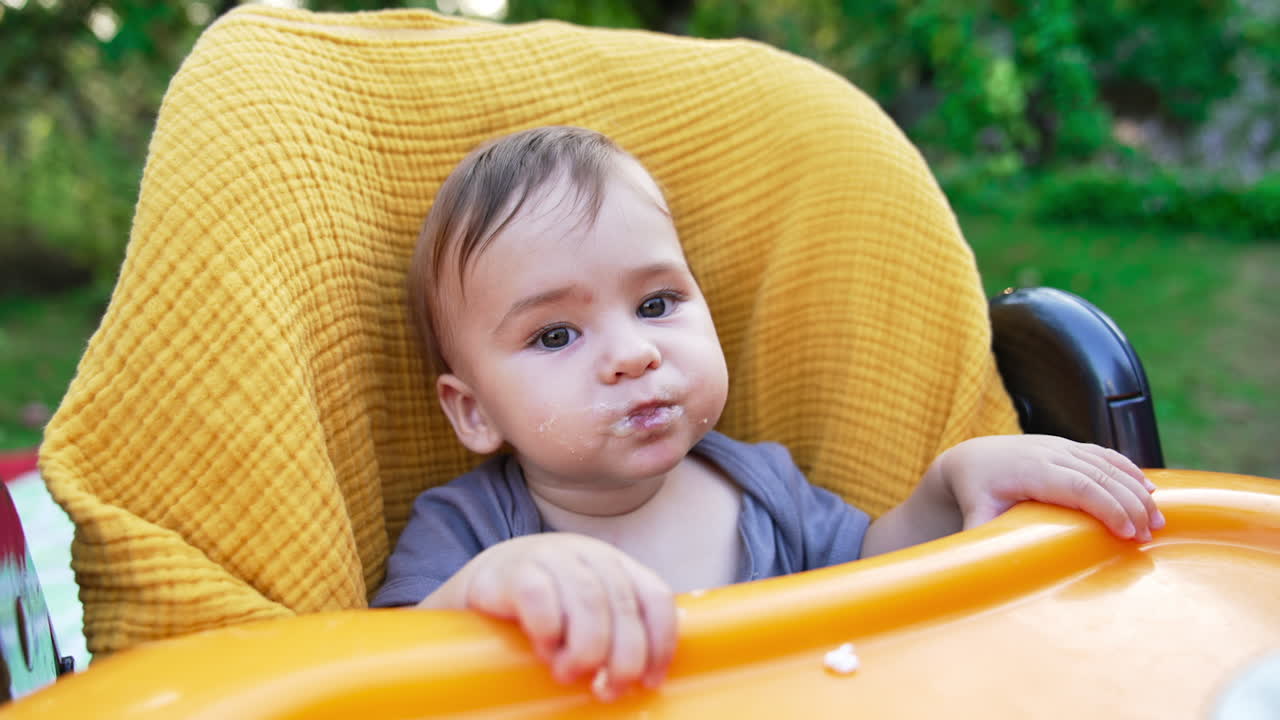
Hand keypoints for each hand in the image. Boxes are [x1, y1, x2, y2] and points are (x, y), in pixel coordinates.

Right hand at [419, 533, 675, 700]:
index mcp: (618, 566)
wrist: (487, 579)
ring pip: (588, 602)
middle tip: (606, 690)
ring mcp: (553, 556)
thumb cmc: (547, 607)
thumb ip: (617, 630)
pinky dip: (549, 630)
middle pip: (623, 607)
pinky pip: (540, 597)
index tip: (648, 682)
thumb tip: (640, 681)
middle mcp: (591, 555)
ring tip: (568, 673)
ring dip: (585, 650)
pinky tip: (545, 649)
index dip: (659, 644)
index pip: (655, 598)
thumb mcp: (589, 614)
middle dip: (622, 659)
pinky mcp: (516, 569)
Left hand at [942, 435, 1165, 540]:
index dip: (1108, 507)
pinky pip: (1105, 455)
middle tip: (1151, 534)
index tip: (1129, 533)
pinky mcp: (1069, 446)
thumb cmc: (976, 492)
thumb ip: (982, 537)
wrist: (972, 458)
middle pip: (1101, 476)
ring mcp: (1062, 446)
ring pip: (1108, 464)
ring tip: (1158, 520)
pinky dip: (1130, 471)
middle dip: (1131, 504)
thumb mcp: (974, 514)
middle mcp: (1050, 453)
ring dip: (1136, 490)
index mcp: (1031, 471)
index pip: (1080, 486)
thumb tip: (983, 566)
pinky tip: (1149, 490)